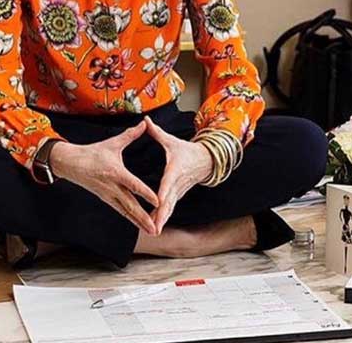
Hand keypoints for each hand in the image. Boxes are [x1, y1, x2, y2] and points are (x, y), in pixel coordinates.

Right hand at [50, 121, 158, 234]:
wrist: (71, 163)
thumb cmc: (93, 152)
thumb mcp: (112, 143)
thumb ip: (131, 135)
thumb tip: (144, 123)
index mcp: (115, 172)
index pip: (133, 185)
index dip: (145, 193)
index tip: (158, 201)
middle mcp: (112, 187)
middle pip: (130, 205)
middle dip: (144, 217)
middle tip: (156, 227)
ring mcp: (108, 195)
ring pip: (126, 211)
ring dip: (139, 222)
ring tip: (152, 231)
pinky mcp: (105, 199)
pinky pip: (120, 211)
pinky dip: (131, 219)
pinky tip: (140, 225)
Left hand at [145, 116, 212, 234]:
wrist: (206, 160)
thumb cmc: (186, 150)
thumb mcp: (171, 141)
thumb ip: (156, 132)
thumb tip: (145, 120)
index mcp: (174, 170)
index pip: (167, 183)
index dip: (163, 193)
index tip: (158, 202)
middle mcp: (177, 184)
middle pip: (168, 201)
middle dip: (162, 215)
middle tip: (154, 226)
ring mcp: (179, 191)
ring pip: (169, 208)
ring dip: (162, 220)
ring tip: (153, 231)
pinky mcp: (178, 195)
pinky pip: (170, 208)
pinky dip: (164, 217)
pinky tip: (155, 226)